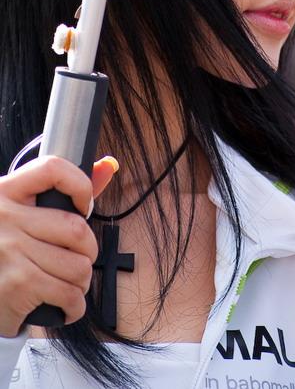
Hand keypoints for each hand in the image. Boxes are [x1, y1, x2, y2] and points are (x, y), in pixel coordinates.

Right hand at [0, 155, 116, 336]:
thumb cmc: (5, 249)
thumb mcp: (23, 213)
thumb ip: (65, 190)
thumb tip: (109, 165)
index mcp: (6, 191)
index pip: (53, 169)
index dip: (80, 185)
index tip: (84, 206)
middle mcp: (5, 217)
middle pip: (77, 229)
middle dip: (88, 251)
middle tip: (79, 258)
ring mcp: (9, 250)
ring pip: (78, 266)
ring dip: (81, 282)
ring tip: (69, 284)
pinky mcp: (16, 284)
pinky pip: (68, 294)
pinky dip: (74, 305)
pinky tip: (65, 305)